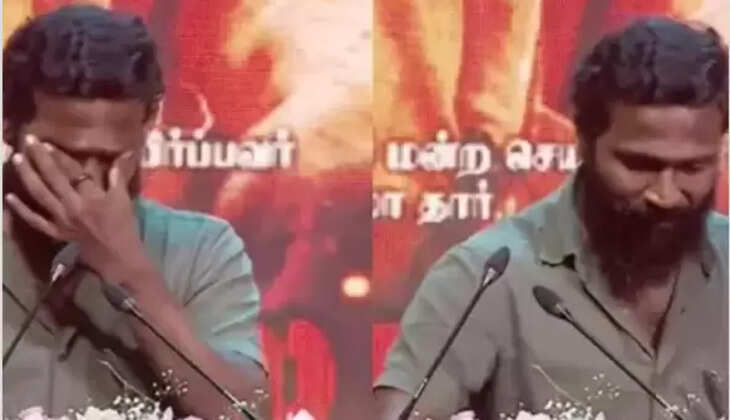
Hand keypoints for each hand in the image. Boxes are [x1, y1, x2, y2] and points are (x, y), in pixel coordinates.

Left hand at [6, 135, 152, 290]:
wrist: (118, 256)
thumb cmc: (124, 227)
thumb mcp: (124, 200)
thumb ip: (118, 176)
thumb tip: (124, 154)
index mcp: (90, 198)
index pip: (72, 172)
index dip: (59, 156)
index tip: (46, 142)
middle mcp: (72, 207)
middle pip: (52, 179)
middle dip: (40, 159)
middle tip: (28, 141)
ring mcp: (62, 220)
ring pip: (40, 195)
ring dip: (27, 176)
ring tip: (17, 160)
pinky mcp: (57, 232)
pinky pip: (35, 221)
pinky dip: (22, 210)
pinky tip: (9, 196)